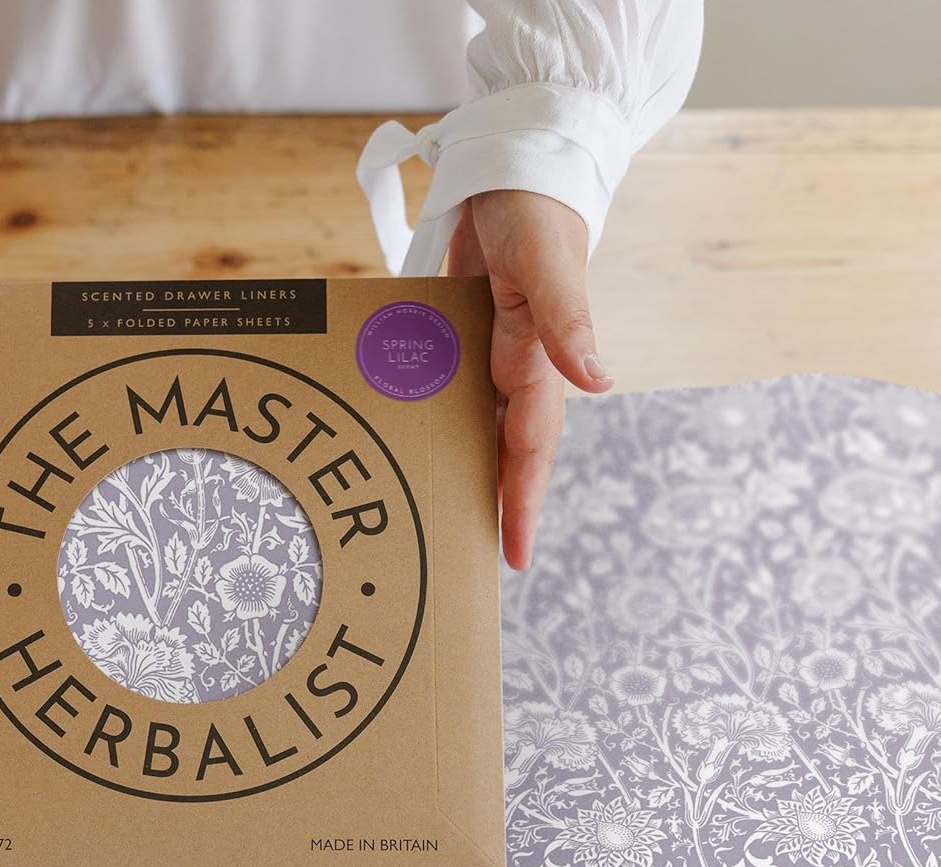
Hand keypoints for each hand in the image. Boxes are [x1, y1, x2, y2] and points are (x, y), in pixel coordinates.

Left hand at [446, 190, 612, 569]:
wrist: (518, 160)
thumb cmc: (538, 207)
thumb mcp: (550, 261)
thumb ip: (570, 319)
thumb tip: (601, 380)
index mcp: (536, 362)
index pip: (527, 450)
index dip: (519, 504)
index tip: (510, 557)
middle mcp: (517, 368)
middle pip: (504, 453)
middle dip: (494, 505)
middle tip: (473, 561)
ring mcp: (490, 355)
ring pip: (478, 430)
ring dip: (467, 472)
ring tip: (443, 520)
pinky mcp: (464, 335)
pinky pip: (453, 393)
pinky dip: (440, 425)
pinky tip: (410, 447)